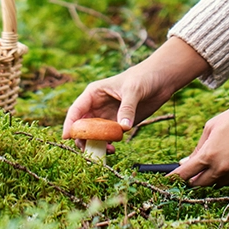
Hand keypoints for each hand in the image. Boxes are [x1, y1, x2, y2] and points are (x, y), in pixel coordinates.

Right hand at [62, 37, 209, 137]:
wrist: (161, 80)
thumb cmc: (143, 77)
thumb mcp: (133, 90)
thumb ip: (127, 107)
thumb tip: (123, 126)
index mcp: (94, 94)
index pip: (76, 110)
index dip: (70, 124)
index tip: (67, 137)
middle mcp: (97, 106)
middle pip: (82, 126)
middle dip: (82, 139)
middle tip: (87, 150)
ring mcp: (107, 116)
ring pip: (93, 134)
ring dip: (94, 144)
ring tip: (103, 151)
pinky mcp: (118, 124)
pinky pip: (108, 137)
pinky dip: (107, 144)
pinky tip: (112, 148)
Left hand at [172, 101, 228, 186]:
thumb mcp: (211, 128)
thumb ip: (198, 148)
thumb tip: (186, 162)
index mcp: (209, 155)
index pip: (185, 173)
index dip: (175, 178)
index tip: (169, 179)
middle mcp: (222, 168)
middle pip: (199, 184)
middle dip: (192, 179)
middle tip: (191, 171)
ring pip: (215, 184)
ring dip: (210, 177)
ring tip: (213, 162)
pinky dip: (225, 176)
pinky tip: (227, 162)